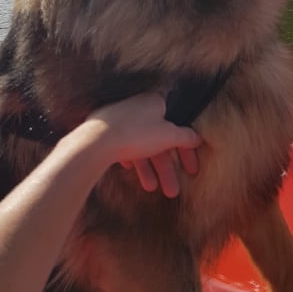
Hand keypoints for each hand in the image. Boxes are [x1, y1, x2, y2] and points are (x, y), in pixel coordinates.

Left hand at [85, 93, 201, 197]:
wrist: (95, 140)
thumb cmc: (136, 134)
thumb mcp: (168, 136)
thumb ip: (186, 137)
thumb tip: (197, 137)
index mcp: (156, 101)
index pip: (178, 124)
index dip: (186, 149)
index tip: (190, 168)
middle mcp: (140, 105)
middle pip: (160, 138)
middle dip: (166, 167)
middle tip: (173, 190)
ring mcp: (122, 116)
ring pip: (141, 143)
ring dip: (148, 168)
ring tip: (150, 188)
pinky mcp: (106, 128)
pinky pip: (124, 143)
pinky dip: (131, 156)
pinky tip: (130, 168)